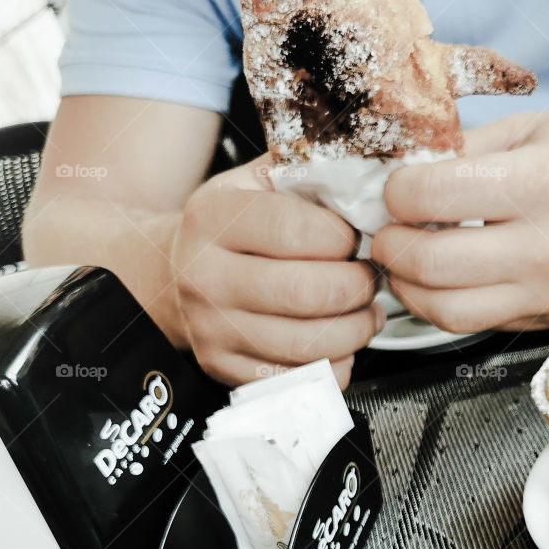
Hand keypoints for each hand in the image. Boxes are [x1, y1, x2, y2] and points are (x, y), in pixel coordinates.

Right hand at [170, 156, 382, 385]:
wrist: (175, 271)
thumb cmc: (232, 226)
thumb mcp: (257, 181)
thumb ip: (307, 170)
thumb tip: (373, 170)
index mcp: (211, 218)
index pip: (296, 231)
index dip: (343, 238)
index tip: (354, 238)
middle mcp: (203, 276)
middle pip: (307, 294)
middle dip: (358, 287)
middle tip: (370, 278)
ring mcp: (211, 329)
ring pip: (308, 344)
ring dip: (356, 329)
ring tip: (365, 310)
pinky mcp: (224, 368)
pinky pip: (299, 378)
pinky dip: (336, 364)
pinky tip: (339, 340)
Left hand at [372, 112, 548, 332]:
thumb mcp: (529, 127)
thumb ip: (461, 150)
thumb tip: (399, 173)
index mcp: (539, 184)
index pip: (430, 198)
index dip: (395, 193)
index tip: (396, 189)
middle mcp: (547, 247)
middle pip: (429, 265)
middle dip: (390, 245)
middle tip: (388, 230)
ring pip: (446, 312)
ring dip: (409, 288)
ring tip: (407, 261)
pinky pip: (477, 324)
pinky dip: (446, 303)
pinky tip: (446, 277)